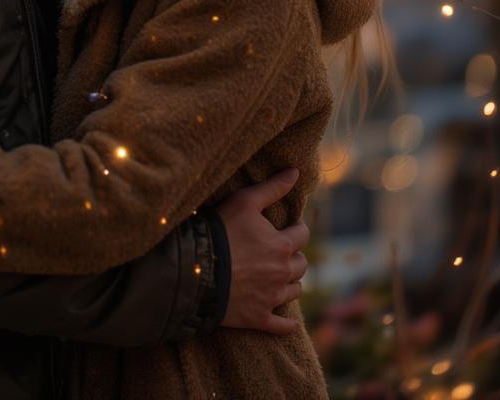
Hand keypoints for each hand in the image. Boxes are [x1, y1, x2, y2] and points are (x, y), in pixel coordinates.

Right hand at [217, 168, 309, 334]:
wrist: (197, 270)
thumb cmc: (221, 231)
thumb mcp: (245, 202)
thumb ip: (272, 187)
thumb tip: (295, 172)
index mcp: (283, 246)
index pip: (302, 234)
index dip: (297, 227)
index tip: (291, 225)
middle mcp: (283, 273)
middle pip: (301, 265)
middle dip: (295, 256)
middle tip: (283, 251)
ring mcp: (271, 298)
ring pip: (295, 292)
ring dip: (291, 283)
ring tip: (281, 277)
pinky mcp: (258, 318)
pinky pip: (281, 326)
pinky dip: (286, 324)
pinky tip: (288, 322)